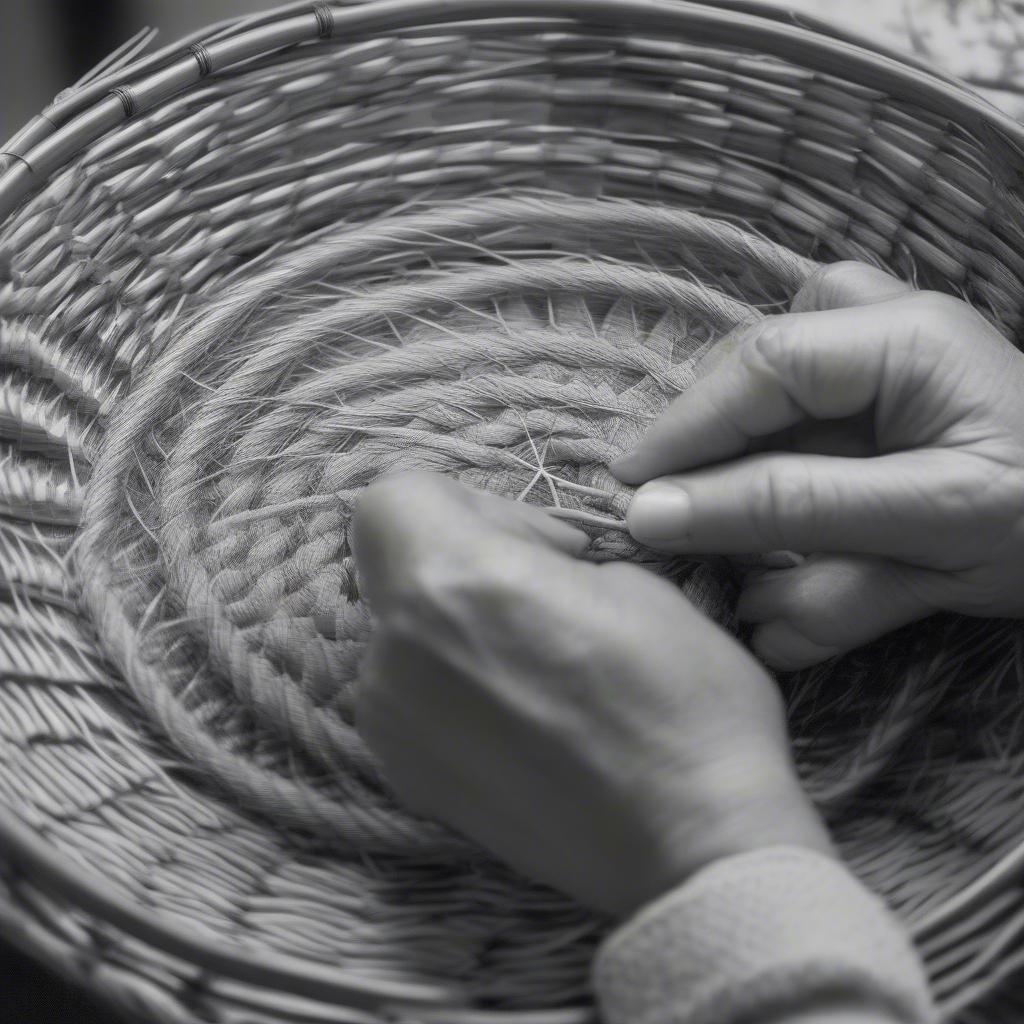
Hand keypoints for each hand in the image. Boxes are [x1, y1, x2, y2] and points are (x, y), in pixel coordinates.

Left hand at [352, 473, 830, 918]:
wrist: (692, 844)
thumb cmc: (682, 701)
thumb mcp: (632, 581)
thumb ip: (545, 553)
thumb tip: (524, 561)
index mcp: (453, 581)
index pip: (392, 497)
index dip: (463, 502)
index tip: (533, 541)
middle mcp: (397, 649)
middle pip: (395, 562)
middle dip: (461, 557)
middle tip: (542, 593)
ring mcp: (391, 721)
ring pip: (400, 630)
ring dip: (454, 623)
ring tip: (534, 661)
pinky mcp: (403, 775)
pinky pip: (407, 693)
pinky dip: (447, 683)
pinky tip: (518, 714)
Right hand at [612, 262, 1023, 670]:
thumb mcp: (926, 525)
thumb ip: (790, 512)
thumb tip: (655, 513)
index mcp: (906, 339)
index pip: (762, 365)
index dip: (684, 427)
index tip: (628, 492)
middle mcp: (883, 331)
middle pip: (754, 374)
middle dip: (712, 452)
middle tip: (670, 520)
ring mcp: (877, 365)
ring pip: (770, 399)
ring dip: (747, 471)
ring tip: (729, 539)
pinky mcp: (873, 410)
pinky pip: (796, 427)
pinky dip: (781, 494)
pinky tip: (788, 557)